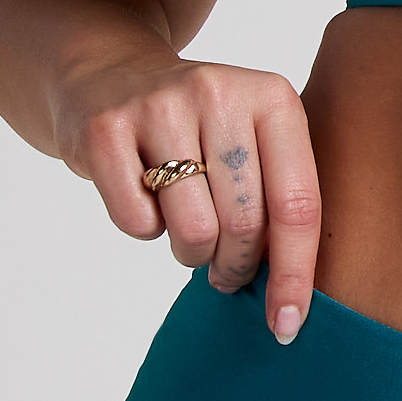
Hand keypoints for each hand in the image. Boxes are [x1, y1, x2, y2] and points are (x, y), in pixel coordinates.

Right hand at [51, 49, 321, 332]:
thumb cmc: (197, 129)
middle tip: (224, 269)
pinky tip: (145, 197)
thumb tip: (290, 299)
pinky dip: (144, 230)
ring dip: (190, 253)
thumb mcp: (252, 141)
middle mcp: (218, 92)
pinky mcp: (105, 129)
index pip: (297, 204)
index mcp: (272, 97)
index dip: (294, 274)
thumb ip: (279, 200)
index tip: (287, 324)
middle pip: (244, 225)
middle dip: (235, 267)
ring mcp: (158, 106)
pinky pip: (137, 224)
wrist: (107, 76)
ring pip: (192, 231)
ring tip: (186, 229)